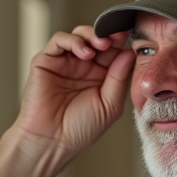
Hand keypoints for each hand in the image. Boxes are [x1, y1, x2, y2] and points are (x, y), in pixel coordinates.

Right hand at [14, 25, 134, 160]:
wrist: (51, 141)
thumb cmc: (80, 129)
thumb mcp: (109, 105)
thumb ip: (119, 78)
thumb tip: (129, 52)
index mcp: (101, 76)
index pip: (114, 51)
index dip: (121, 42)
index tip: (130, 37)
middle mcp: (83, 67)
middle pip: (97, 38)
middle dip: (108, 35)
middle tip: (116, 38)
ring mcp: (64, 62)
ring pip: (79, 35)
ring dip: (92, 34)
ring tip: (101, 45)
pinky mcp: (46, 61)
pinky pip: (59, 40)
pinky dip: (73, 40)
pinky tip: (85, 52)